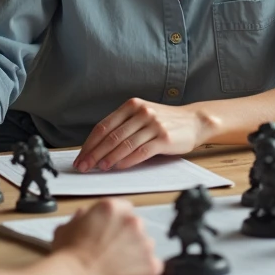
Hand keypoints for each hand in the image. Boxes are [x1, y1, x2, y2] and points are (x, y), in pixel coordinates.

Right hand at [52, 199, 161, 274]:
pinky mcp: (151, 264)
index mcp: (113, 208)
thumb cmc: (70, 255)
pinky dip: (143, 270)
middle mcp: (133, 221)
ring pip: (145, 245)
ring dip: (135, 252)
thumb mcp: (67, 227)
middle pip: (135, 226)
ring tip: (118, 265)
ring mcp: (145, 243)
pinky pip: (152, 265)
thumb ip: (81, 218)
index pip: (123, 208)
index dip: (115, 222)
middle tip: (112, 250)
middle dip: (126, 236)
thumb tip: (84, 217)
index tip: (111, 231)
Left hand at [74, 98, 208, 171]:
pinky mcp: (164, 137)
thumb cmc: (164, 121)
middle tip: (83, 167)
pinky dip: (127, 160)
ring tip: (99, 168)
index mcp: (131, 105)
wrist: (194, 121)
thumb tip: (97, 148)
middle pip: (111, 136)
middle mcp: (141, 112)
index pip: (104, 126)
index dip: (89, 144)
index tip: (80, 157)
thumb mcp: (142, 115)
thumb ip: (123, 126)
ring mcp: (153, 124)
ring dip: (109, 158)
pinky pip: (141, 151)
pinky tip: (118, 167)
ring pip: (124, 144)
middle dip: (94, 154)